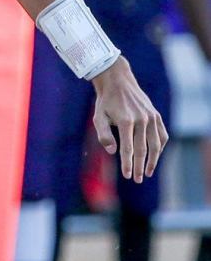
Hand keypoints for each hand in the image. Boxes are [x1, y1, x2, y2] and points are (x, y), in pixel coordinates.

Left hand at [91, 57, 168, 182]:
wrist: (118, 82)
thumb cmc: (106, 102)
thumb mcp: (98, 117)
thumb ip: (104, 135)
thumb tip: (112, 152)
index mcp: (126, 121)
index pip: (128, 149)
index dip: (128, 164)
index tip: (127, 176)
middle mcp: (141, 120)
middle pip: (142, 149)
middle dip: (140, 166)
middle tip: (137, 179)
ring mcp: (151, 117)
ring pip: (155, 144)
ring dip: (153, 160)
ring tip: (147, 172)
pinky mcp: (157, 115)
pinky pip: (162, 135)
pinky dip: (160, 147)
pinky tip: (155, 156)